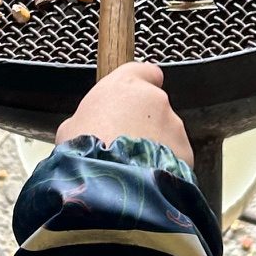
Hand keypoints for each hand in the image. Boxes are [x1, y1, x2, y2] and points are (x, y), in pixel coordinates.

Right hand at [56, 61, 193, 164]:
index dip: (140, 85)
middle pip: (155, 106)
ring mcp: (173, 124)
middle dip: (145, 122)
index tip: (134, 99)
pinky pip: (177, 156)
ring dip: (156, 145)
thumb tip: (90, 125)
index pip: (144, 71)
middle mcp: (154, 98)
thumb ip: (89, 117)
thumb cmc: (84, 152)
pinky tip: (147, 177)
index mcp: (125, 85)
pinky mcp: (185, 149)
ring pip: (167, 132)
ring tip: (134, 166)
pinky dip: (167, 165)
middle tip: (125, 145)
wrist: (107, 184)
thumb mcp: (70, 128)